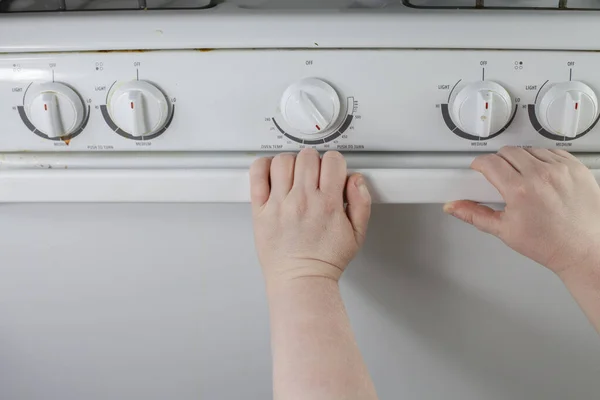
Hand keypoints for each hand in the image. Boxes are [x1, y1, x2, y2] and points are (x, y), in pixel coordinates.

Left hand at [250, 149, 371, 282]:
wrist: (301, 280)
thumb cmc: (325, 260)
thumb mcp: (357, 234)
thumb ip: (362, 203)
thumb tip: (356, 180)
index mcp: (327, 204)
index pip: (333, 161)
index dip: (334, 163)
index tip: (331, 172)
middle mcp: (302, 200)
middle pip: (307, 157)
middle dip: (314, 162)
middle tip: (312, 175)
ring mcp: (279, 204)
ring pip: (283, 161)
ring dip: (290, 163)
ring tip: (293, 176)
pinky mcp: (260, 210)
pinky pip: (257, 175)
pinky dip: (263, 166)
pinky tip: (271, 172)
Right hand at [444, 147, 599, 276]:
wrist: (586, 250)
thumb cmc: (551, 244)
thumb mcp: (505, 231)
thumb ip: (475, 215)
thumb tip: (454, 207)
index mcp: (520, 190)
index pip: (489, 162)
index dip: (479, 164)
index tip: (479, 168)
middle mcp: (541, 175)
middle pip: (508, 152)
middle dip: (499, 162)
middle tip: (500, 177)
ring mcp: (561, 169)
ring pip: (529, 150)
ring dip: (521, 160)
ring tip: (524, 179)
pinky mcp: (576, 168)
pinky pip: (552, 152)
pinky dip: (543, 160)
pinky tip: (542, 176)